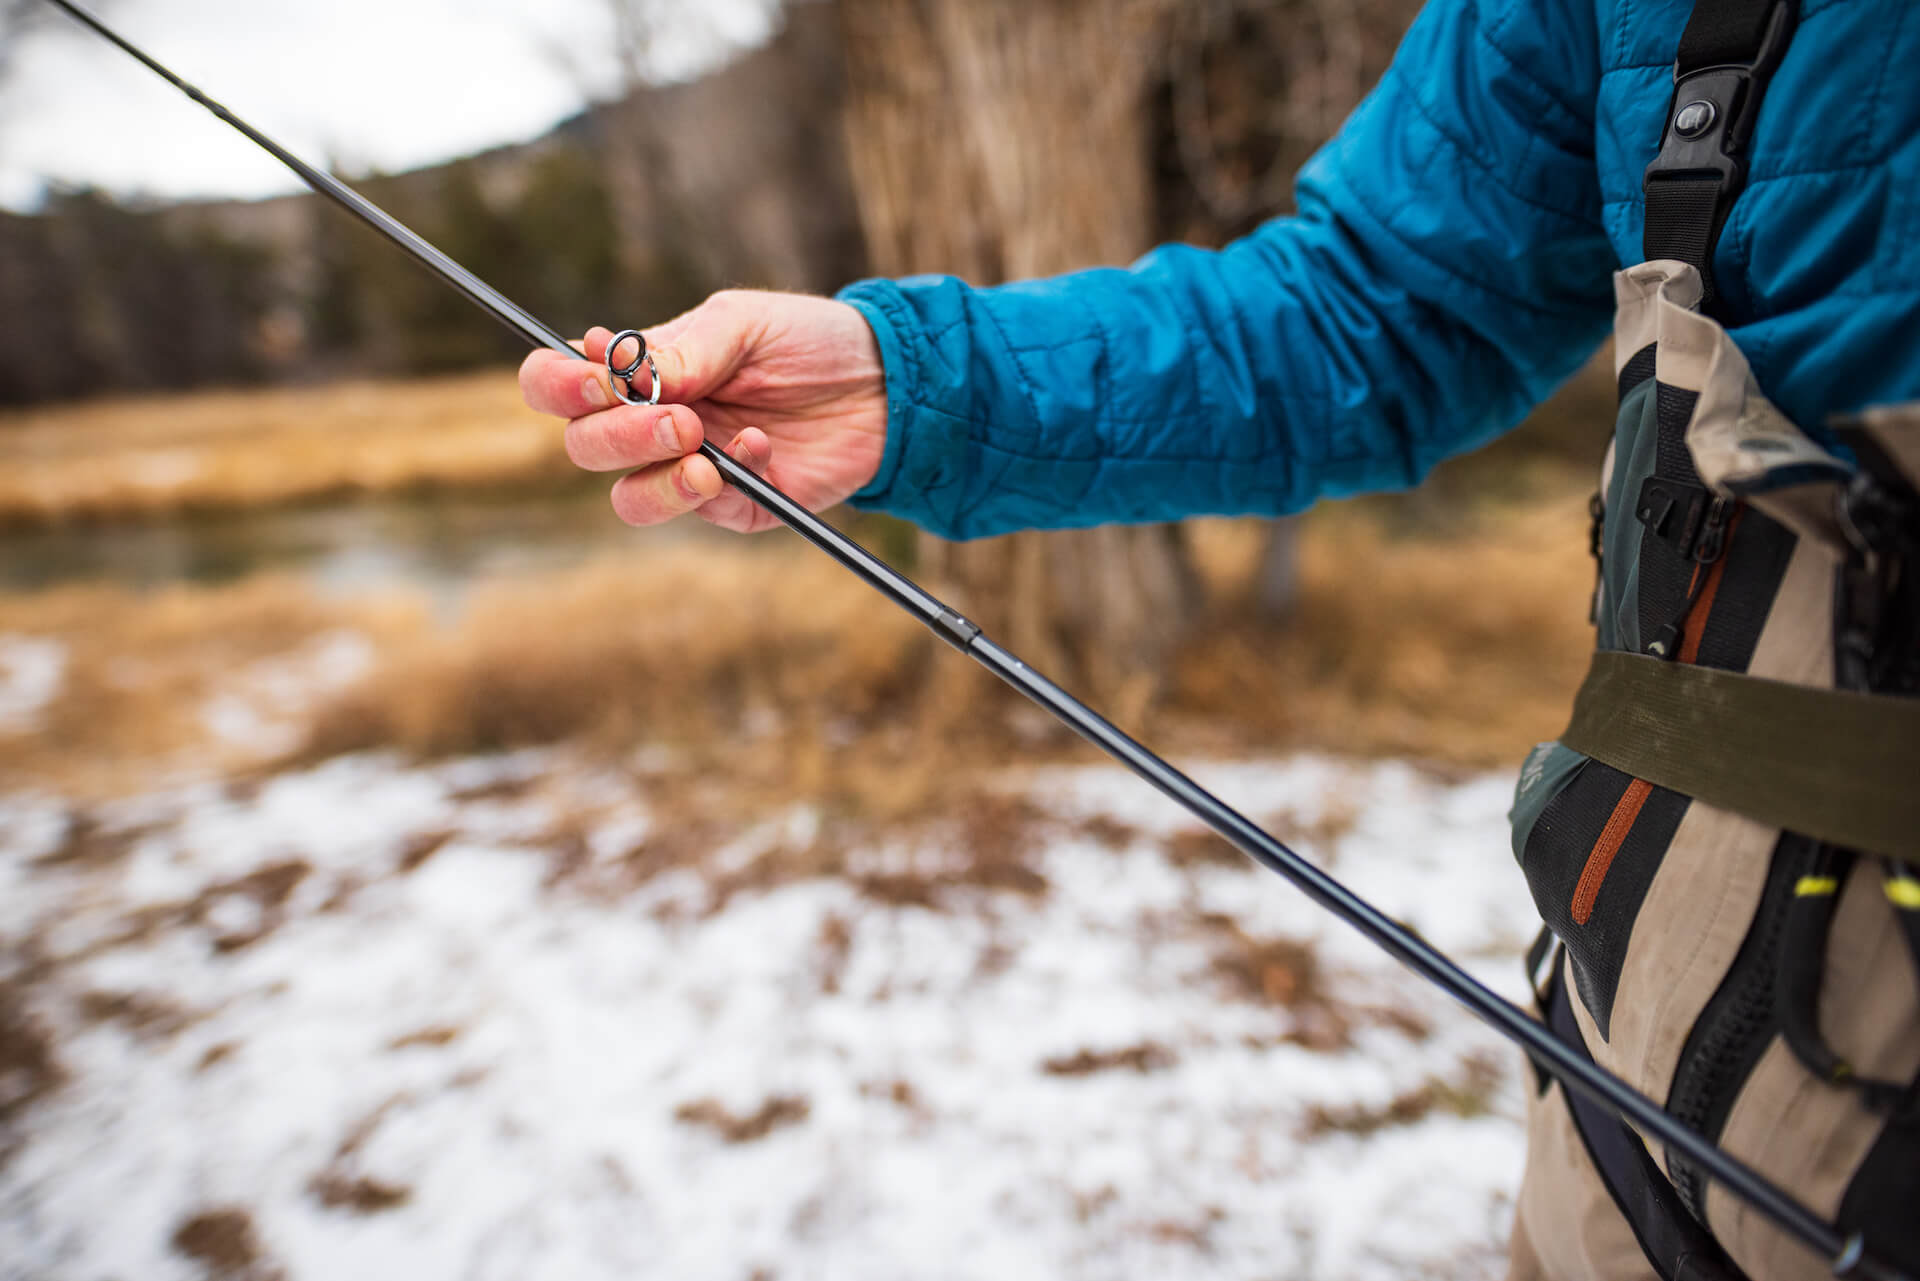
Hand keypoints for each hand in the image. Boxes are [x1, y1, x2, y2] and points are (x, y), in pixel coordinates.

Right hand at [518, 291, 887, 531]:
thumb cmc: (807, 341)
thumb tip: (618, 372)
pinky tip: (764, 448)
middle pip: (585, 448)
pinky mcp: (736, 506)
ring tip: (707, 454)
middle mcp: (651, 424)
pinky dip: (731, 481)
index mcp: (638, 371)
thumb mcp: (743, 325)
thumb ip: (682, 350)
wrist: (884, 384)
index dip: (557, 387)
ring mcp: (688, 469)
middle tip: (682, 420)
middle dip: (620, 437)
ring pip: (630, 500)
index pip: (557, 385)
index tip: (596, 382)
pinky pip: (707, 512)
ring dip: (659, 481)